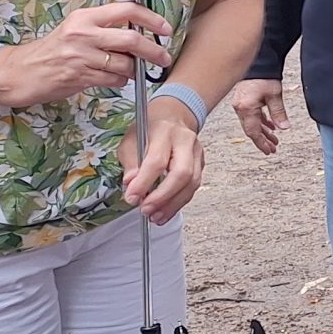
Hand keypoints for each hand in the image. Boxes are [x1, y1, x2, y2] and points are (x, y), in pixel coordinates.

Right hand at [0, 3, 173, 109]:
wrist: (19, 71)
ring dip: (134, 71)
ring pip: (124, 64)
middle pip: (132, 39)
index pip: (127, 9)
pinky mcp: (78, 76)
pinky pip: (113, 80)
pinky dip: (120, 81)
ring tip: (132, 71)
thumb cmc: (51, 51)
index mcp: (85, 17)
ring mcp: (80, 55)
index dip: (152, 18)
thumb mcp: (76, 30)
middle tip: (163, 58)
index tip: (165, 28)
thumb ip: (104, 28)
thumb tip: (140, 32)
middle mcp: (83, 33)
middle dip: (154, 51)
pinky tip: (115, 79)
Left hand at [119, 109, 203, 224]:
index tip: (131, 198)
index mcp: (165, 132)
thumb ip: (130, 162)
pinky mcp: (202, 164)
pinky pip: (194, 186)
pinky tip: (166, 211)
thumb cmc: (149, 128)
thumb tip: (130, 184)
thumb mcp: (131, 139)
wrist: (173, 116)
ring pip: (192, 183)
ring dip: (173, 204)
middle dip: (163, 197)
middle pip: (182, 173)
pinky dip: (179, 202)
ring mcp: (197, 153)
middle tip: (146, 210)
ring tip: (155, 217)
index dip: (144, 183)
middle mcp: (186, 141)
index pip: (157, 161)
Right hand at [230, 79, 287, 154]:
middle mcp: (240, 108)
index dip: (261, 143)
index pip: (253, 131)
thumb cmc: (265, 76)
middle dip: (263, 140)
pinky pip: (252, 116)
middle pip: (251, 129)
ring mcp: (241, 105)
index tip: (269, 151)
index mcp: (246, 108)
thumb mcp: (275, 95)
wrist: (259, 62)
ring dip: (263, 132)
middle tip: (273, 148)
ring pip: (252, 123)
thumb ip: (279, 113)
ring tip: (274, 139)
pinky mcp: (243, 100)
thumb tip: (284, 127)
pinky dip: (261, 122)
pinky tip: (270, 125)